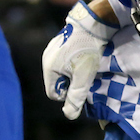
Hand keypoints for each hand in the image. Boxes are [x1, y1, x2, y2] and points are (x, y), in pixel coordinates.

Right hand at [42, 2, 117, 119]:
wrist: (93, 24)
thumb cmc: (87, 51)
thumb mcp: (84, 77)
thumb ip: (76, 96)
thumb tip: (69, 116)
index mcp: (48, 68)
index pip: (53, 93)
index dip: (68, 95)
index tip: (81, 88)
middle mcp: (47, 59)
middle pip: (57, 82)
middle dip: (71, 84)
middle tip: (86, 78)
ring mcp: (52, 49)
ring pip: (62, 71)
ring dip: (73, 73)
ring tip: (87, 67)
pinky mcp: (61, 42)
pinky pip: (65, 60)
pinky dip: (74, 63)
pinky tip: (85, 58)